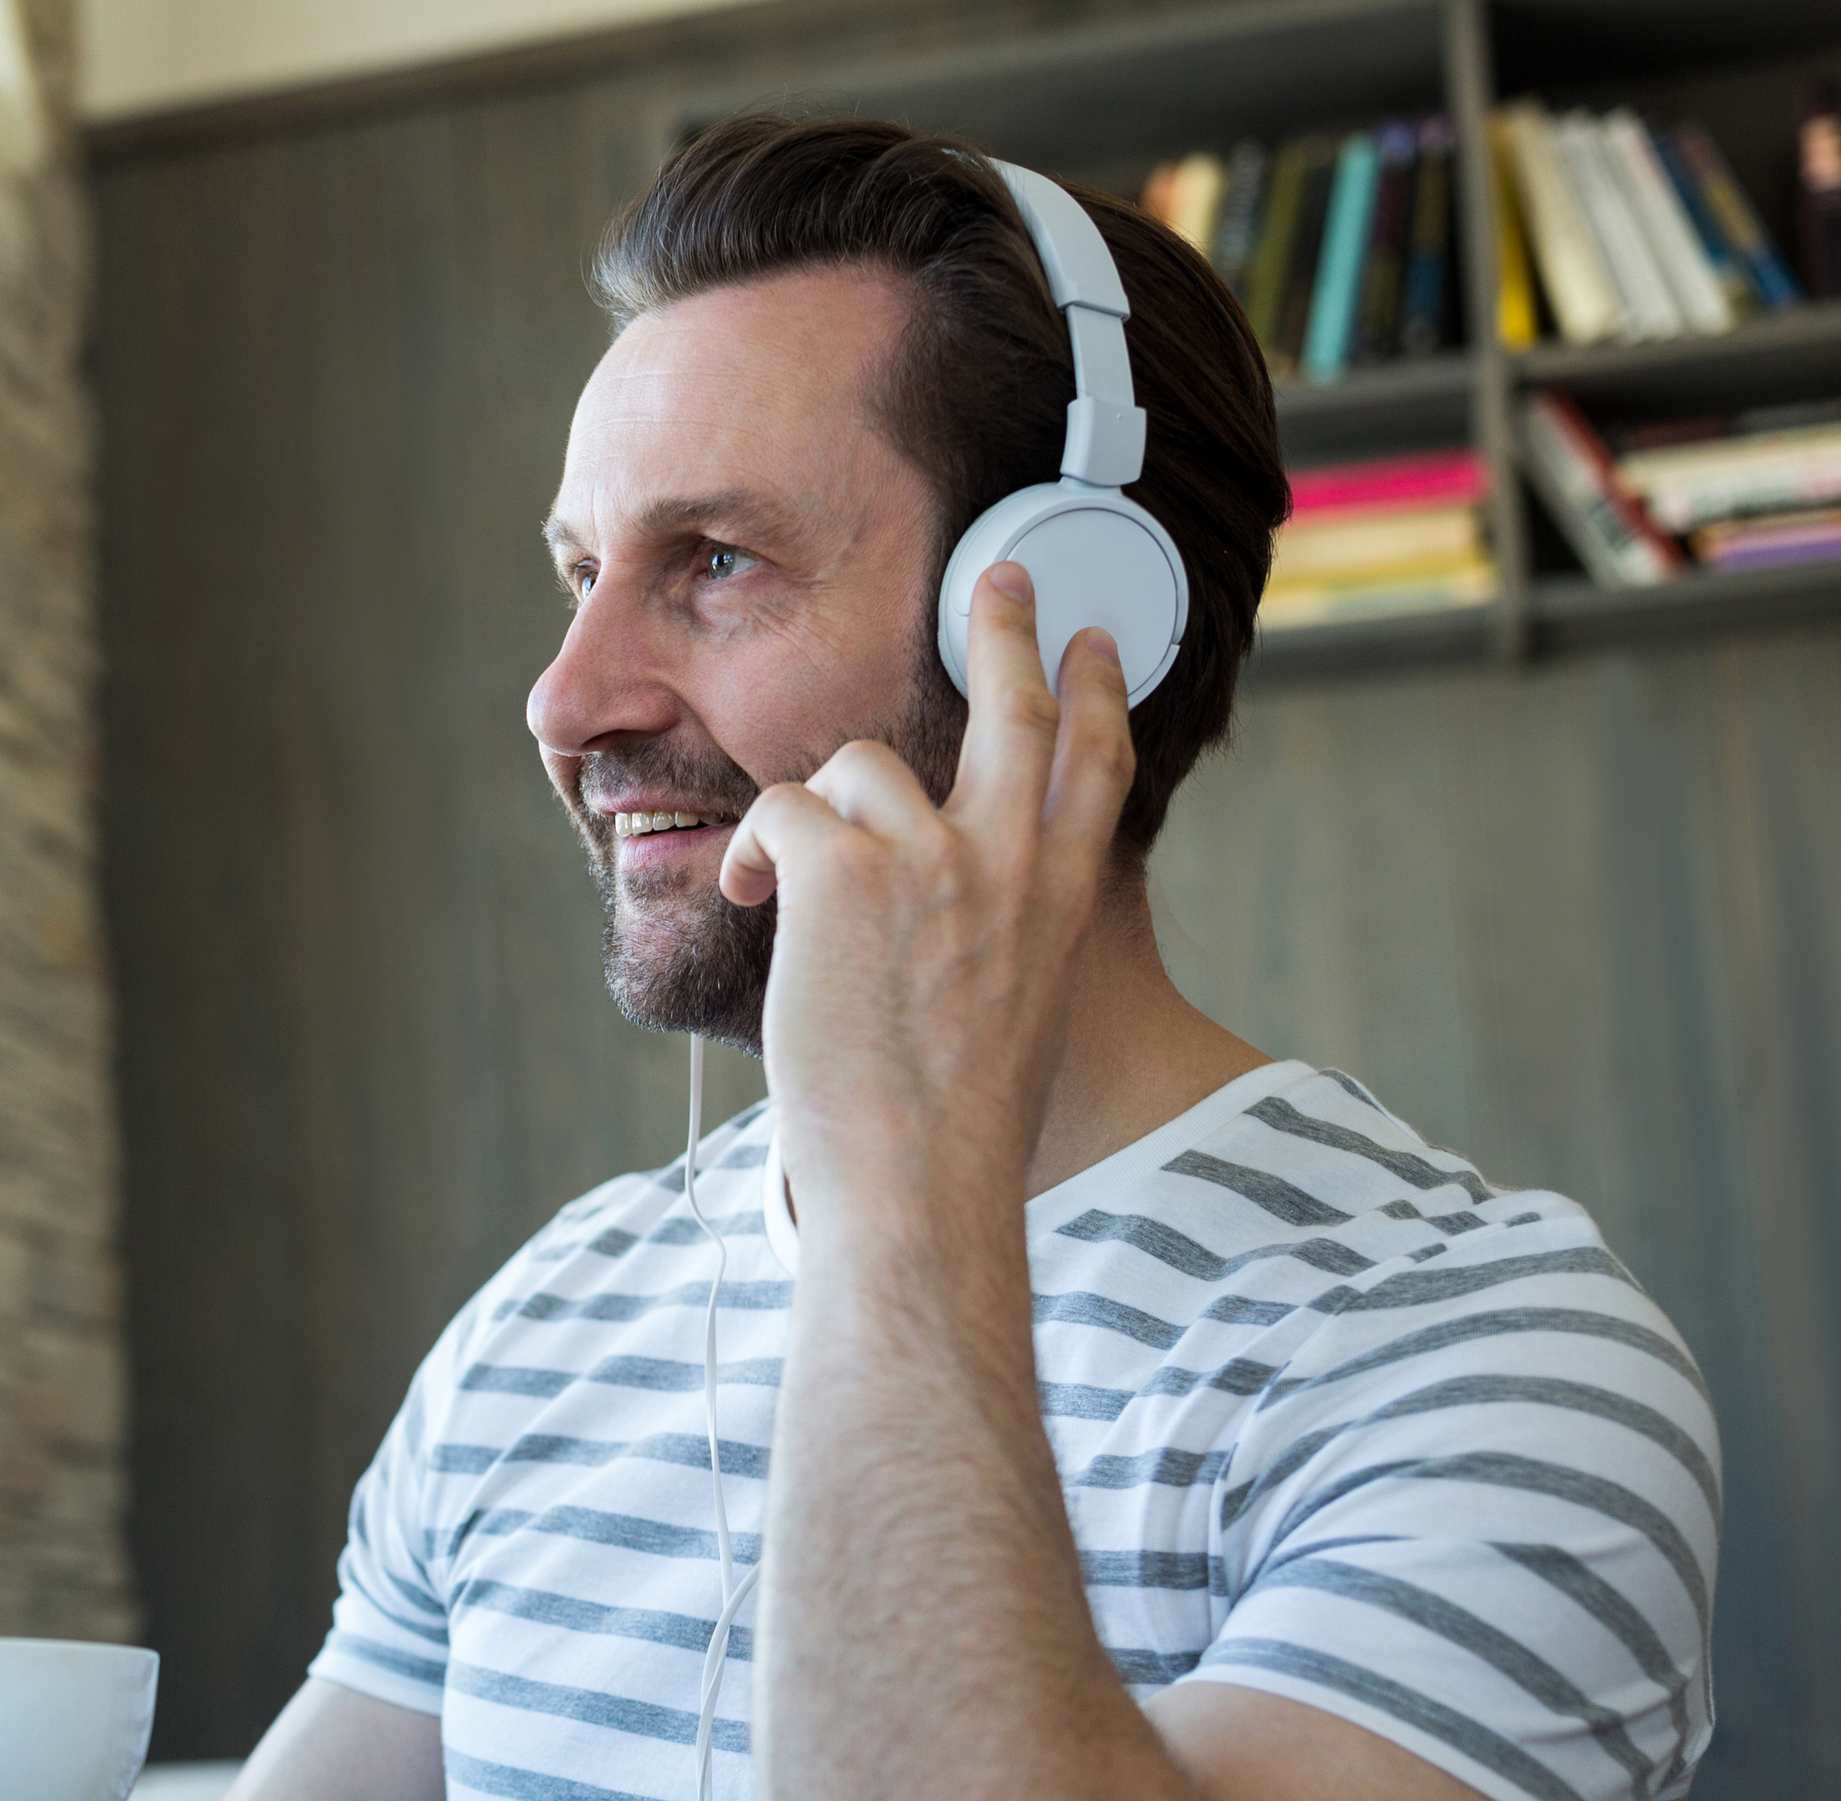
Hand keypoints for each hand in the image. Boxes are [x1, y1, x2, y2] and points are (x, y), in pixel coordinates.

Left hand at [717, 563, 1134, 1210]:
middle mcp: (1010, 862)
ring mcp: (933, 859)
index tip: (1093, 639)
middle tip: (995, 576)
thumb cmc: (949, 1133)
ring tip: (787, 881)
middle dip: (1005, 626)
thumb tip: (947, 912)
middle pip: (1017, 705)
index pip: (1095, 764)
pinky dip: (752, 848)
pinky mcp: (846, 870)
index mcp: (1060, 899)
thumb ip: (999, 936)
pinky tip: (745, 892)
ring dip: (813, 811)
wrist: (917, 1185)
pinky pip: (784, 810)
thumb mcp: (1014, 1012)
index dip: (1095, 689)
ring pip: (860, 764)